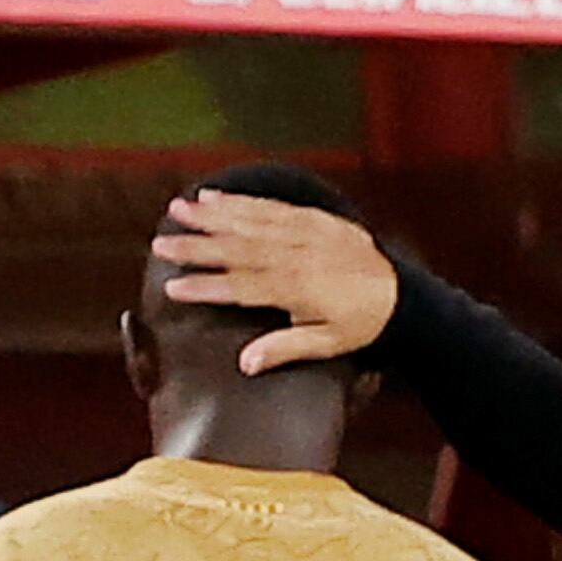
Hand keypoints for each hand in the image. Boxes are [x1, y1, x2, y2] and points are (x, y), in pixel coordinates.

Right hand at [151, 190, 397, 377]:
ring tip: (177, 209)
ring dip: (212, 215)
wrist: (401, 293)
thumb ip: (285, 349)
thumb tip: (245, 363)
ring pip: (251, 221)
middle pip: (238, 249)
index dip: (206, 287)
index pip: (242, 288)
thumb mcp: (327, 344)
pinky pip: (271, 207)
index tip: (173, 288)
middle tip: (160, 243)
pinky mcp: (312, 218)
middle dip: (197, 246)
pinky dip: (241, 202)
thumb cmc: (361, 325)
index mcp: (298, 289)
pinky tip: (214, 197)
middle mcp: (297, 256)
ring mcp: (304, 233)